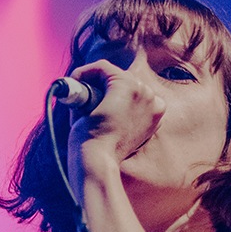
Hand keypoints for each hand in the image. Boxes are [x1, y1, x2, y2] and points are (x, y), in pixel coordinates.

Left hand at [67, 58, 165, 181]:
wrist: (98, 163)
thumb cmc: (102, 155)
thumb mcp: (115, 132)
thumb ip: (112, 114)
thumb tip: (89, 96)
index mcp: (155, 116)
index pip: (134, 96)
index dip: (110, 97)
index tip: (92, 104)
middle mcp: (154, 102)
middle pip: (125, 83)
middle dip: (101, 87)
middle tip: (81, 99)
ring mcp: (142, 92)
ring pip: (113, 74)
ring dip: (92, 81)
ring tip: (77, 94)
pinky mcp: (125, 85)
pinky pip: (102, 67)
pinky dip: (85, 72)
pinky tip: (74, 82)